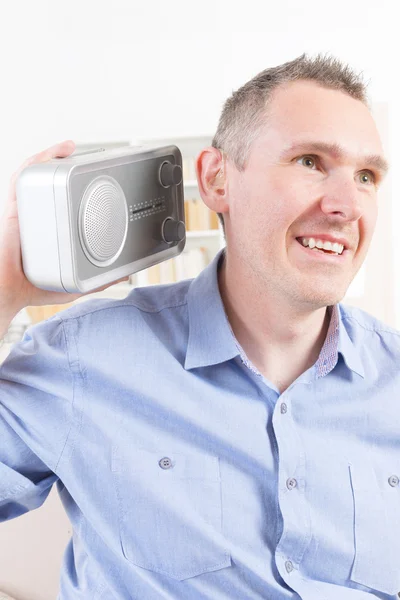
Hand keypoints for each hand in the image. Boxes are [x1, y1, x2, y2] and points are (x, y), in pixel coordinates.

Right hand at [0, 140, 128, 313]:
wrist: (9, 288)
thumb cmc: (34, 288)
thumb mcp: (75, 284)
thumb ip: (99, 282)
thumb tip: (122, 277)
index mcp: (53, 230)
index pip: (67, 204)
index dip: (78, 189)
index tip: (95, 179)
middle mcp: (40, 217)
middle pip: (52, 184)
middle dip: (66, 166)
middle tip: (84, 156)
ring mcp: (28, 211)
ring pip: (38, 176)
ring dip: (52, 157)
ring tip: (68, 147)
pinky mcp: (15, 208)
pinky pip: (22, 179)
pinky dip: (35, 163)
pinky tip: (49, 154)